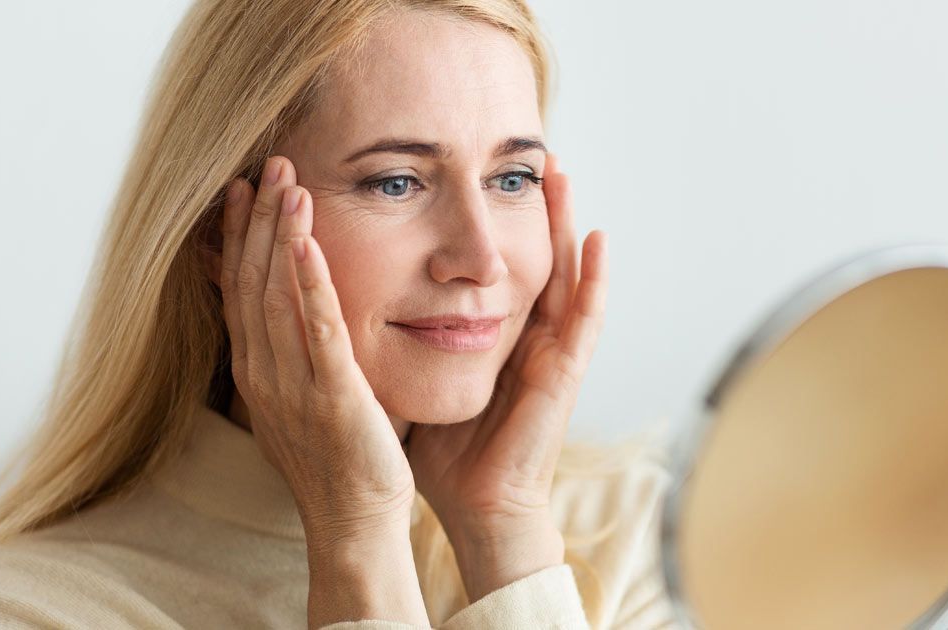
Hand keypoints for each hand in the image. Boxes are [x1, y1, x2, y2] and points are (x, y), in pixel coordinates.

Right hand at [218, 156, 426, 627]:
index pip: (240, 288)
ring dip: (280, 236)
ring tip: (288, 183)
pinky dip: (310, 285)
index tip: (246, 188)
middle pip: (252, 281)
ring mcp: (293, 385)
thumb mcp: (301, 395)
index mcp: (257, 370)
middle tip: (269, 165)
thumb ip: (290, 349)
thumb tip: (287, 305)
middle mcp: (264, 373)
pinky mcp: (333, 396)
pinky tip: (308, 244)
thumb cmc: (338, 457)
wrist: (354, 520)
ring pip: (278, 297)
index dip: (240, 236)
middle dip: (258, 221)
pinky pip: (318, 332)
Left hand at [403, 154, 609, 598]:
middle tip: (529, 155)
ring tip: (561, 173)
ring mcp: (551, 354)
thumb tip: (350, 306)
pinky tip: (597, 239)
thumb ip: (399, 343)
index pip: (497, 267)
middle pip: (535, 257)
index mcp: (495, 338)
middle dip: (533, 207)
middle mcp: (528, 338)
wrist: (474, 508)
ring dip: (565, 223)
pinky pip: (586, 320)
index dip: (492, 222)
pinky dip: (595, 279)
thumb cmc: (446, 452)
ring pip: (565, 274)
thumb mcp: (418, 380)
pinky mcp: (564, 375)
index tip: (477, 175)